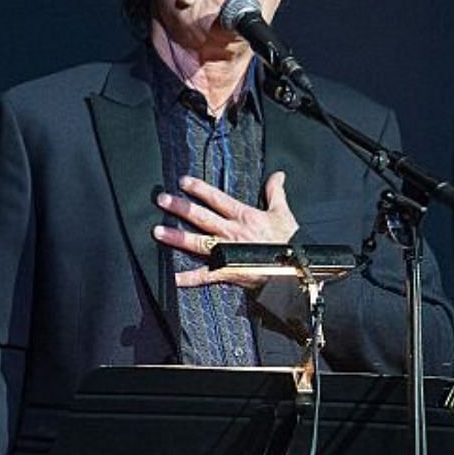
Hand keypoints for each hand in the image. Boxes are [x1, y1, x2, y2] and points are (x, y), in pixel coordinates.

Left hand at [153, 171, 298, 288]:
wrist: (295, 270)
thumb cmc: (290, 243)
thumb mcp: (284, 213)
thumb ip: (276, 193)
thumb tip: (278, 175)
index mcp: (245, 217)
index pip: (217, 198)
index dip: (199, 189)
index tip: (183, 182)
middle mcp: (232, 233)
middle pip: (201, 217)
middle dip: (180, 208)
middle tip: (162, 200)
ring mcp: (228, 253)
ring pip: (197, 243)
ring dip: (177, 237)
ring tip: (158, 231)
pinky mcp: (228, 272)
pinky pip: (205, 276)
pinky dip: (188, 279)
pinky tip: (172, 277)